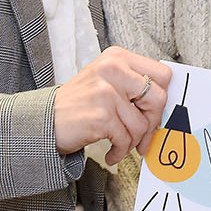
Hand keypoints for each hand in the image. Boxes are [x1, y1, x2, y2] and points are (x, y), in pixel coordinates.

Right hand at [54, 47, 174, 156]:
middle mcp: (113, 70)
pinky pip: (126, 139)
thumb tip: (165, 106)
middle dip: (153, 123)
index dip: (162, 97)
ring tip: (120, 145)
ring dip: (133, 142)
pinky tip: (111, 153)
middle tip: (143, 136)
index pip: (162, 73)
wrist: (45, 120)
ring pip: (142, 124)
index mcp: (117, 57)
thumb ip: (133, 85)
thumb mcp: (106, 81)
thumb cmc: (79, 104)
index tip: (154, 112)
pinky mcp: (101, 116)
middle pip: (158, 98)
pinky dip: (120, 151)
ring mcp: (107, 92)